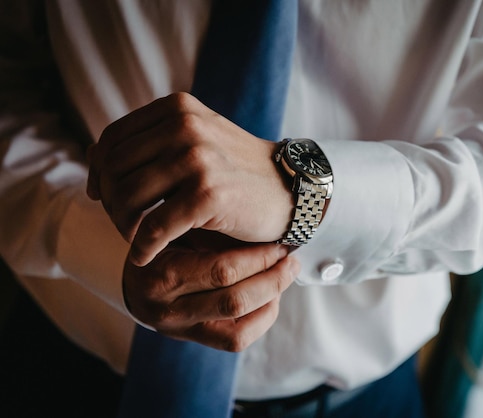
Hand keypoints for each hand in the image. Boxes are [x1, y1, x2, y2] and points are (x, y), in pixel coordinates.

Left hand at [87, 92, 292, 265]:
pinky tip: (146, 256)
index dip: (98, 172)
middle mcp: (184, 126)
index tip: (101, 196)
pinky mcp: (207, 194)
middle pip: (113, 170)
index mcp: (177, 109)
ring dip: (124, 227)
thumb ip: (149, 144)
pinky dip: (143, 247)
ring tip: (137, 239)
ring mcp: (196, 159)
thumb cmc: (237, 171)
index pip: (112, 140)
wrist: (289, 190)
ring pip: (126, 198)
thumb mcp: (195, 142)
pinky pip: (153, 228)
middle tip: (124, 224)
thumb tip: (91, 160)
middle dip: (110, 203)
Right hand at [123, 230, 298, 350]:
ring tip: (286, 274)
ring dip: (272, 299)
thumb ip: (211, 232)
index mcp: (161, 274)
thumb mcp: (178, 230)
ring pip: (239, 327)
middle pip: (235, 300)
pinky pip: (236, 341)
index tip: (278, 243)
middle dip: (272, 279)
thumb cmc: (164, 245)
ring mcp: (181, 330)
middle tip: (290, 259)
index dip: (259, 258)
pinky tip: (272, 297)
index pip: (222, 270)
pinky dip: (262, 319)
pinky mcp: (195, 341)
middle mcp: (168, 309)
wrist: (136, 281)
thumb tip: (262, 232)